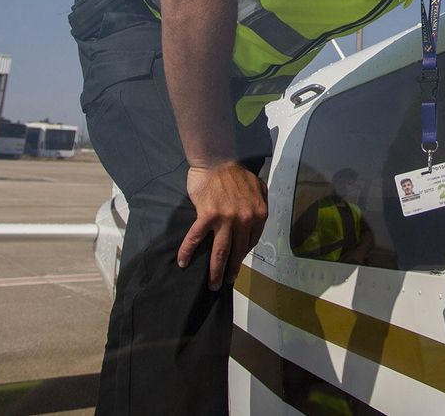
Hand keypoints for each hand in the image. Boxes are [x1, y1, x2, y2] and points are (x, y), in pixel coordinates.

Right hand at [179, 162, 267, 290]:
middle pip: (237, 251)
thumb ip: (261, 202)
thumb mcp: (258, 186)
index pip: (251, 241)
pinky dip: (188, 252)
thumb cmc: (236, 171)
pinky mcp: (206, 216)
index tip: (236, 261)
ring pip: (220, 251)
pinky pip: (196, 238)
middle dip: (231, 270)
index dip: (242, 254)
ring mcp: (225, 219)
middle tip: (225, 282)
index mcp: (258, 214)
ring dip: (215, 270)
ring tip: (212, 284)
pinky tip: (183, 263)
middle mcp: (244, 220)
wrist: (217, 159)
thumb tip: (259, 215)